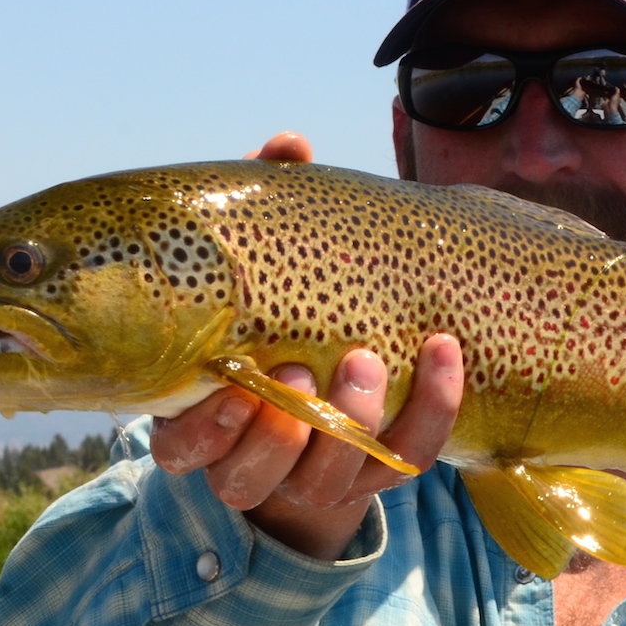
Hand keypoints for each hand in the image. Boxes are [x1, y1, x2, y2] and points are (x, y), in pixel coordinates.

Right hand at [150, 131, 463, 560]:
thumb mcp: (258, 269)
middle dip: (277, 432)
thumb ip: (260, 212)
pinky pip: (407, 456)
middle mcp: (251, 465)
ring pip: (326, 481)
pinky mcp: (378, 473)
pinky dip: (430, 408)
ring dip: (348, 423)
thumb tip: (290, 144)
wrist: (332, 381)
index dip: (207, 430)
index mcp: (200, 423)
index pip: (182, 450)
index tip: (234, 384)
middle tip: (299, 369)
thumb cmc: (273, 317)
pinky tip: (442, 351)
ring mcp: (316, 478)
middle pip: (252, 477)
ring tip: (365, 362)